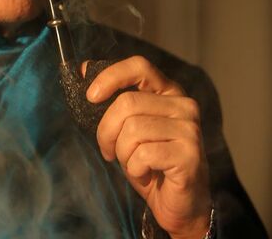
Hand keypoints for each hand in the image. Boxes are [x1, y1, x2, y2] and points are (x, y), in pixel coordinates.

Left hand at [84, 56, 211, 238]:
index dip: (111, 76)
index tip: (91, 96)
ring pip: (132, 130)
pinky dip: (135, 168)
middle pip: (127, 103)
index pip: (139, 67)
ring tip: (135, 164)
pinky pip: (143, 154)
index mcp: (168, 92)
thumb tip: (81, 71)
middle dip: (107, 131)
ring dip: (122, 153)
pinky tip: (147, 174)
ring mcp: (189, 129)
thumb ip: (112, 102)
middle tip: (108, 150)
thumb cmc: (150, 164)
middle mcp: (183, 105)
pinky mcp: (189, 154)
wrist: (178, 204)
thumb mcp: (127, 128)